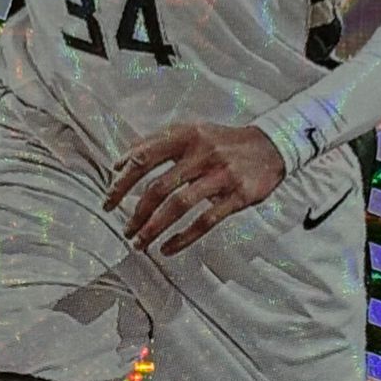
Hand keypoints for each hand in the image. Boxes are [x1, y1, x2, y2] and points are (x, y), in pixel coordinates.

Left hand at [105, 121, 286, 256]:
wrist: (271, 146)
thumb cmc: (223, 142)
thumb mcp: (191, 132)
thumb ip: (156, 143)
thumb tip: (120, 163)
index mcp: (186, 136)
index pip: (145, 158)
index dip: (123, 181)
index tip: (109, 199)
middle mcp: (202, 154)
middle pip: (159, 187)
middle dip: (136, 212)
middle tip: (125, 230)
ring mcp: (221, 176)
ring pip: (179, 206)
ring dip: (155, 228)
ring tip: (140, 243)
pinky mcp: (238, 196)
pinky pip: (206, 221)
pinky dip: (184, 238)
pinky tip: (168, 248)